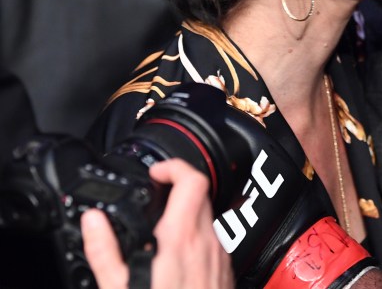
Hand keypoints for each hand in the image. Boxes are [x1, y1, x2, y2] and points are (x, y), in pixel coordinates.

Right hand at [81, 159, 232, 288]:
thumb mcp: (118, 286)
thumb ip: (105, 250)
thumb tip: (94, 222)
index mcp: (182, 238)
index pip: (192, 179)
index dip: (174, 167)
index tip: (156, 173)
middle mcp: (208, 242)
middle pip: (200, 196)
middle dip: (175, 192)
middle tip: (152, 202)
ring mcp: (220, 257)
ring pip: (207, 220)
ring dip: (185, 219)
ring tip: (158, 237)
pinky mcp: (226, 271)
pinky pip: (212, 243)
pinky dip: (194, 242)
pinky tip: (174, 263)